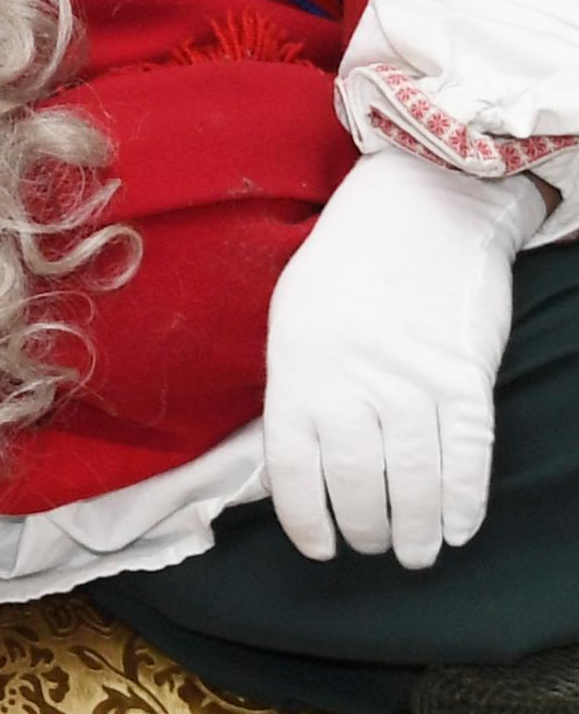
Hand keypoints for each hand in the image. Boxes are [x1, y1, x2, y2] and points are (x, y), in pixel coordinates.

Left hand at [262, 147, 539, 566]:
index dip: (306, 518)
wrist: (420, 208)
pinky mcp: (465, 378)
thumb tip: (303, 460)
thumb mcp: (295, 319)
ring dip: (416, 529)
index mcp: (297, 367)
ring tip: (415, 552)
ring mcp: (412, 382)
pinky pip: (467, 458)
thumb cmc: (347, 265)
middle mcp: (351, 382)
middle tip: (372, 545)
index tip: (319, 547)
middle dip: (365, 528)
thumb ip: (299, 386)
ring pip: (415, 482)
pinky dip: (464, 502)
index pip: (293, 467)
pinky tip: (459, 529)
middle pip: (358, 483)